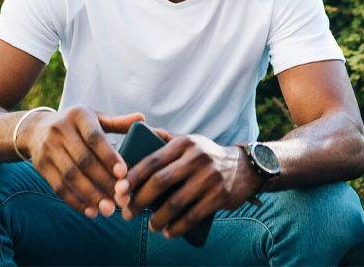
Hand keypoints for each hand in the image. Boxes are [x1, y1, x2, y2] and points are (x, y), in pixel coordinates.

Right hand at [22, 106, 143, 217]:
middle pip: (84, 160)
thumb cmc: (77, 125)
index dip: (109, 156)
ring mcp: (48, 148)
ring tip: (108, 209)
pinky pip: (58, 187)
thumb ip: (118, 122)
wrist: (37, 129)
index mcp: (79, 116)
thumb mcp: (95, 118)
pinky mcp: (41, 166)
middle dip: (104, 182)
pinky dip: (75, 201)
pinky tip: (90, 211)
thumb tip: (142, 120)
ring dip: (90, 195)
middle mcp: (60, 130)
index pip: (95, 137)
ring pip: (70, 176)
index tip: (124, 173)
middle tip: (121, 199)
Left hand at [114, 130, 262, 238]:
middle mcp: (198, 157)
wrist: (245, 167)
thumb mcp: (189, 141)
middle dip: (139, 200)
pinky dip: (177, 227)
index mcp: (185, 143)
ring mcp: (210, 177)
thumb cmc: (207, 155)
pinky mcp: (220, 196)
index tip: (118, 190)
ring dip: (158, 219)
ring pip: (175, 203)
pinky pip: (193, 216)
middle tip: (127, 213)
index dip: (132, 177)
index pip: (152, 160)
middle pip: (160, 182)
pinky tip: (168, 232)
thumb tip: (134, 131)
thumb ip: (164, 137)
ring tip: (151, 225)